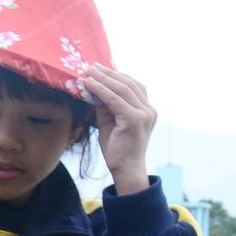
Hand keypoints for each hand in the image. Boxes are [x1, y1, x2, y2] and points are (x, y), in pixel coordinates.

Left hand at [84, 64, 155, 195]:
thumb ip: (105, 107)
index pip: (133, 85)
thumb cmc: (117, 149)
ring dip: (102, 78)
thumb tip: (92, 90)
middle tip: (90, 66)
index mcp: (147, 109)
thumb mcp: (109, 123)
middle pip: (128, 83)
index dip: (116, 75)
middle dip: (108, 73)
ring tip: (87, 71)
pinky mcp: (134, 120)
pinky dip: (100, 90)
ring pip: (121, 89)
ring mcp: (143, 114)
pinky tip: (88, 84)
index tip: (98, 68)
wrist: (126, 169)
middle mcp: (149, 109)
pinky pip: (114, 100)